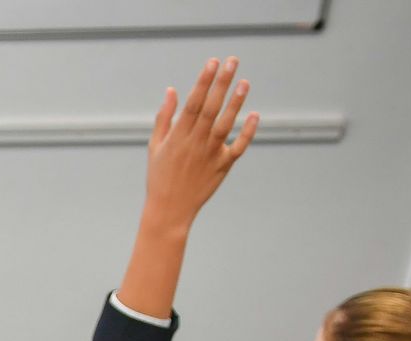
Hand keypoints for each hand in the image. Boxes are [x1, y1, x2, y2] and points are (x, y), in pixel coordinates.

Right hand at [142, 58, 257, 231]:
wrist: (169, 210)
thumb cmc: (159, 176)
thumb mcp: (155, 146)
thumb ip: (165, 118)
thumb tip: (172, 90)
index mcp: (178, 137)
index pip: (193, 103)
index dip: (203, 81)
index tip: (212, 62)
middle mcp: (195, 143)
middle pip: (211, 108)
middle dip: (222, 83)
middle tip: (232, 61)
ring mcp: (210, 155)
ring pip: (226, 124)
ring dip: (236, 103)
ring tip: (245, 82)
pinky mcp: (222, 166)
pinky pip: (238, 147)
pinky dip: (248, 132)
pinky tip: (255, 116)